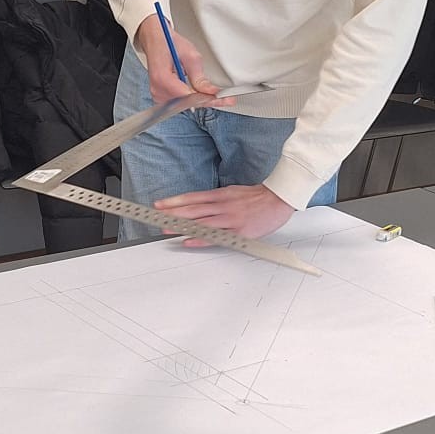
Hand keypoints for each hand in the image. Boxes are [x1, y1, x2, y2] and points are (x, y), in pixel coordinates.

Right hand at [136, 14, 229, 104]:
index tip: (221, 99)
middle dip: (205, 100)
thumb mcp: (190, 56)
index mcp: (163, 78)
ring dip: (198, 100)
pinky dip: (190, 98)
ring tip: (212, 94)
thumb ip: (200, 77)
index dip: (205, 98)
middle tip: (225, 99)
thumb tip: (211, 91)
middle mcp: (158, 89)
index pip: (187, 96)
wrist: (156, 41)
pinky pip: (179, 103)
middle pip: (186, 103)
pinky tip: (198, 93)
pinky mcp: (160, 96)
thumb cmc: (169, 44)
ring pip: (184, 105)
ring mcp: (157, 94)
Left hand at [153, 183, 294, 240]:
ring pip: (201, 221)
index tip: (160, 204)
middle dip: (173, 213)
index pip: (193, 197)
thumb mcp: (233, 193)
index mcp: (221, 195)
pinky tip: (188, 241)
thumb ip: (216, 199)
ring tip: (166, 229)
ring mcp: (230, 218)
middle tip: (156, 217)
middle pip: (193, 209)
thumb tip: (199, 204)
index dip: (175, 201)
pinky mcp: (238, 230)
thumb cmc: (257, 198)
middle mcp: (222, 205)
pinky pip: (216, 235)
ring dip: (182, 225)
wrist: (278, 200)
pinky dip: (201, 238)